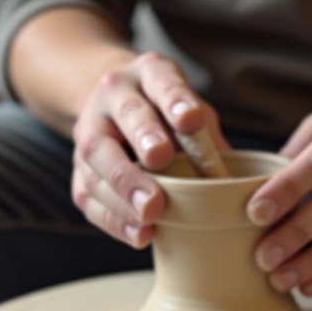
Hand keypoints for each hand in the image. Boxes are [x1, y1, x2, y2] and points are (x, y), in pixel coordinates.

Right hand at [72, 51, 228, 247]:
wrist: (112, 107)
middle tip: (161, 161)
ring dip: (125, 189)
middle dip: (143, 140)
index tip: (191, 120)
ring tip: (150, 213)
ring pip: (99, 160)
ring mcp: (89, 133)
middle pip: (126, 117)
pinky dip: (114, 219)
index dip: (176, 100)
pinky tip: (140, 235)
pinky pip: (89, 196)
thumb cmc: (164, 113)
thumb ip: (206, 137)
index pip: (163, 82)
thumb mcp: (189, 109)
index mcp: (147, 75)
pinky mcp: (79, 172)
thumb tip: (232, 180)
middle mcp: (112, 98)